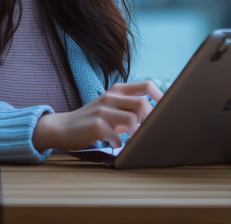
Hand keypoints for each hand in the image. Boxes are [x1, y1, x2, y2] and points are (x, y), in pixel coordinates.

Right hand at [31, 81, 162, 151]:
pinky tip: (113, 143)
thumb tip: (156, 114)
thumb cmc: (92, 120)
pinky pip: (117, 136)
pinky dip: (119, 143)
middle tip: (149, 131)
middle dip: (151, 120)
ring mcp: (102, 110)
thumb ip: (129, 107)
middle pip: (142, 104)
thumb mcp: (111, 107)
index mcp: (117, 90)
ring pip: (132, 120)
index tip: (167, 110)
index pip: (146, 85)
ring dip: (135, 134)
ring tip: (130, 139)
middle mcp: (111, 97)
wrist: (63, 127)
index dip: (161, 96)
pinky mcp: (95, 125)